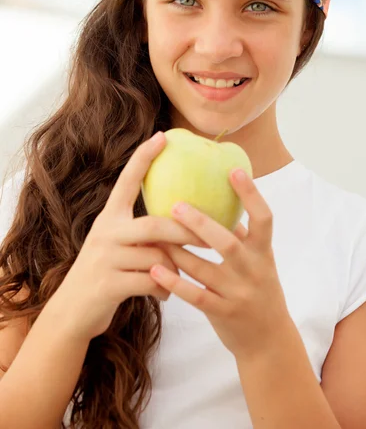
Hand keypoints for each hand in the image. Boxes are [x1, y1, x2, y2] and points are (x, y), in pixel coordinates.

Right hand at [53, 132, 207, 342]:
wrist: (71, 312)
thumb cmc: (106, 273)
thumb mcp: (117, 245)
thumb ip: (142, 233)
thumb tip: (182, 221)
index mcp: (110, 217)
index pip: (127, 180)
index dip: (144, 157)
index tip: (163, 136)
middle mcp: (105, 232)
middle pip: (156, 225)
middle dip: (186, 232)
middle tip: (210, 237)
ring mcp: (105, 258)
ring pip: (157, 258)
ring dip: (175, 269)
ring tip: (181, 278)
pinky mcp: (108, 285)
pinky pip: (151, 283)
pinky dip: (164, 290)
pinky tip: (165, 295)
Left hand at [149, 168, 289, 360]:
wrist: (268, 340)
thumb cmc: (260, 290)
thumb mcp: (260, 261)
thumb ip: (244, 234)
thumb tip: (223, 198)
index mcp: (264, 252)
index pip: (264, 219)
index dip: (251, 194)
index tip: (233, 170)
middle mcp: (253, 271)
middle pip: (227, 243)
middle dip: (201, 223)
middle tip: (176, 205)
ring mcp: (238, 293)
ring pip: (204, 268)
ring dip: (177, 249)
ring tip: (153, 230)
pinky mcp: (222, 313)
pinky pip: (195, 296)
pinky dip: (175, 282)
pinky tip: (156, 269)